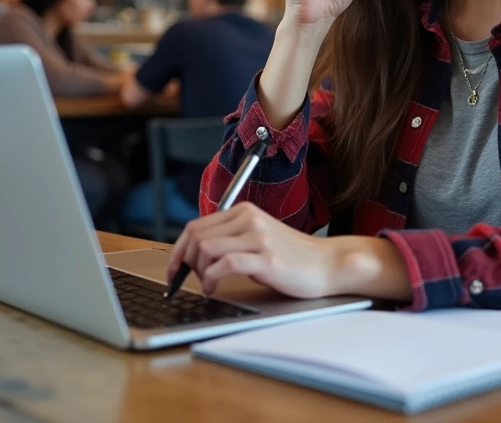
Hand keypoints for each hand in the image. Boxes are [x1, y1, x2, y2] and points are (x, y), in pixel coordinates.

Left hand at [167, 202, 337, 297]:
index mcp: (245, 211)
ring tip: (208, 285)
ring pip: (206, 248)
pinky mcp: (266, 258)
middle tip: (192, 280)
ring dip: (199, 271)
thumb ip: (232, 238)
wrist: (327, 264)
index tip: (173, 269)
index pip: (196, 225)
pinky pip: (224, 264)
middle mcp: (249, 219)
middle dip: (185, 262)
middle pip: (196, 236)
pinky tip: (215, 289)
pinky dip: (211, 279)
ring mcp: (258, 237)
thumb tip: (195, 253)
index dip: (178, 250)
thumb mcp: (258, 238)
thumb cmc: (293, 257)